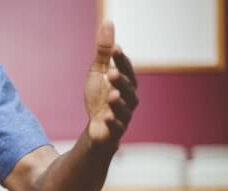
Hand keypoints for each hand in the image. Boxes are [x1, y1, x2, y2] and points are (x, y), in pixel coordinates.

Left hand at [85, 21, 138, 146]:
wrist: (97, 128)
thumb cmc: (99, 97)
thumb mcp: (98, 72)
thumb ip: (103, 51)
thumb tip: (108, 23)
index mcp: (126, 82)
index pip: (126, 69)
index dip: (121, 60)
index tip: (114, 49)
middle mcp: (129, 98)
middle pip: (128, 89)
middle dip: (121, 80)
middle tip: (112, 72)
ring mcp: (123, 116)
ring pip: (124, 108)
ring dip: (118, 102)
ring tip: (112, 95)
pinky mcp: (114, 131)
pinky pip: (115, 127)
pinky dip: (111, 122)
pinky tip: (105, 118)